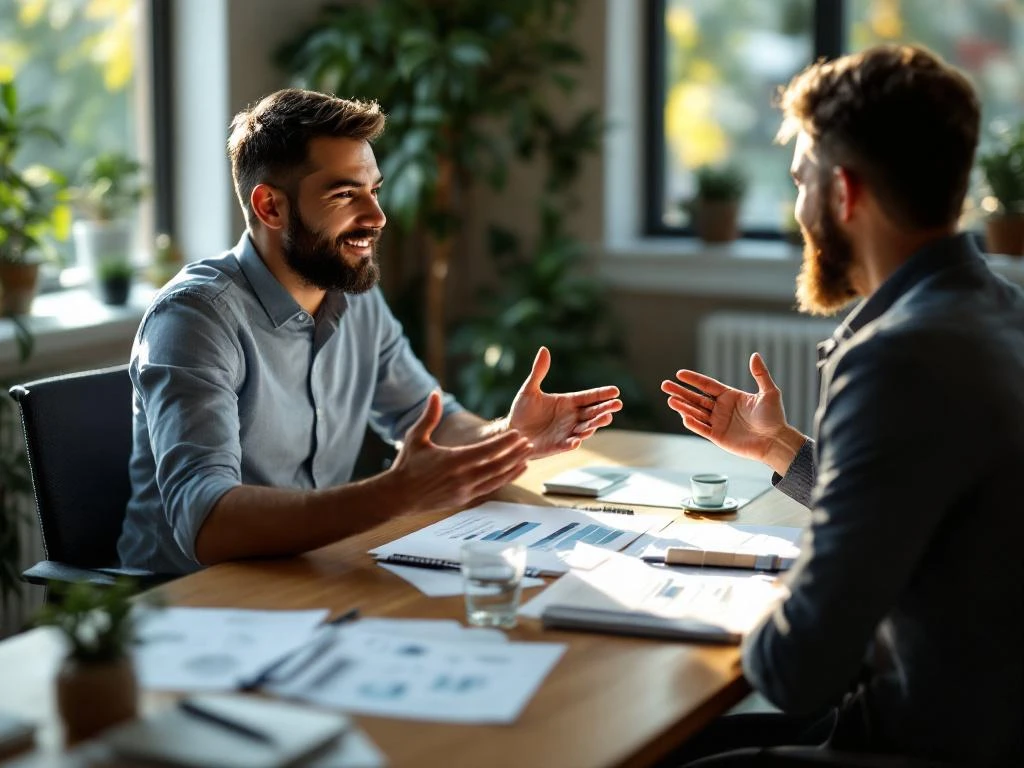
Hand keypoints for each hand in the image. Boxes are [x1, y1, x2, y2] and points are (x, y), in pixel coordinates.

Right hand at [388, 392, 534, 512]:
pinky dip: (506, 479)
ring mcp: (464, 490)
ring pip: (497, 478)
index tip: (519, 434)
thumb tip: (434, 392)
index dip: (505, 443)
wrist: (397, 496)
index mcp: (452, 460)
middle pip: (497, 465)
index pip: (486, 450)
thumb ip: (429, 415)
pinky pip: (491, 488)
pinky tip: (516, 471)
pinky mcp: (465, 499)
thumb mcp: (416, 437)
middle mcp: (462, 477)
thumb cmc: (406, 464)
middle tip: (530, 443)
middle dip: (515, 454)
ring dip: (514, 467)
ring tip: (528, 456)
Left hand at [506, 347, 622, 458]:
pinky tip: (578, 440)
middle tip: (617, 405)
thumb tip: (544, 349)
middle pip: (592, 412)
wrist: (512, 432)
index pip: (589, 397)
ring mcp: (567, 432)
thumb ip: (538, 372)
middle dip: (605, 409)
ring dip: (595, 424)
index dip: (602, 394)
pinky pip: (568, 444)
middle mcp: (571, 417)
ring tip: (606, 419)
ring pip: (586, 428)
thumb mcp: (529, 390)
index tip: (615, 391)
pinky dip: (573, 442)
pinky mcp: (558, 445)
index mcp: (568, 402)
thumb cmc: (522, 411)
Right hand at [661, 353, 804, 474]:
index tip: (679, 374)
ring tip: (670, 400)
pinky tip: (683, 416)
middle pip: (696, 398)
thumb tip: (754, 355)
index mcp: (730, 396)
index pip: (707, 385)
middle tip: (665, 385)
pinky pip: (702, 429)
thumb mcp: (769, 392)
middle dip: (680, 392)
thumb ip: (760, 374)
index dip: (693, 380)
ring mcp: (718, 423)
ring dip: (683, 406)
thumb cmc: (774, 417)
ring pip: (696, 412)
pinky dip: (692, 423)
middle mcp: (721, 409)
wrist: (776, 441)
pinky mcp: (718, 437)